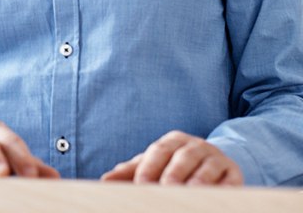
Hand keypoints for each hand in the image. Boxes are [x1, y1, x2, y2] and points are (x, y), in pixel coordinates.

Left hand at [101, 130, 242, 185]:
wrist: (216, 163)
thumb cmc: (176, 166)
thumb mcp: (155, 164)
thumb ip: (132, 171)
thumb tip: (105, 180)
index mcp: (173, 141)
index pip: (158, 151)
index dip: (149, 168)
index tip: (140, 186)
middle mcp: (195, 146)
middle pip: (182, 158)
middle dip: (172, 176)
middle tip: (164, 192)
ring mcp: (216, 159)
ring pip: (206, 169)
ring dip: (197, 183)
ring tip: (187, 195)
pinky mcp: (235, 174)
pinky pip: (231, 181)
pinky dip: (223, 190)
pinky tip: (214, 198)